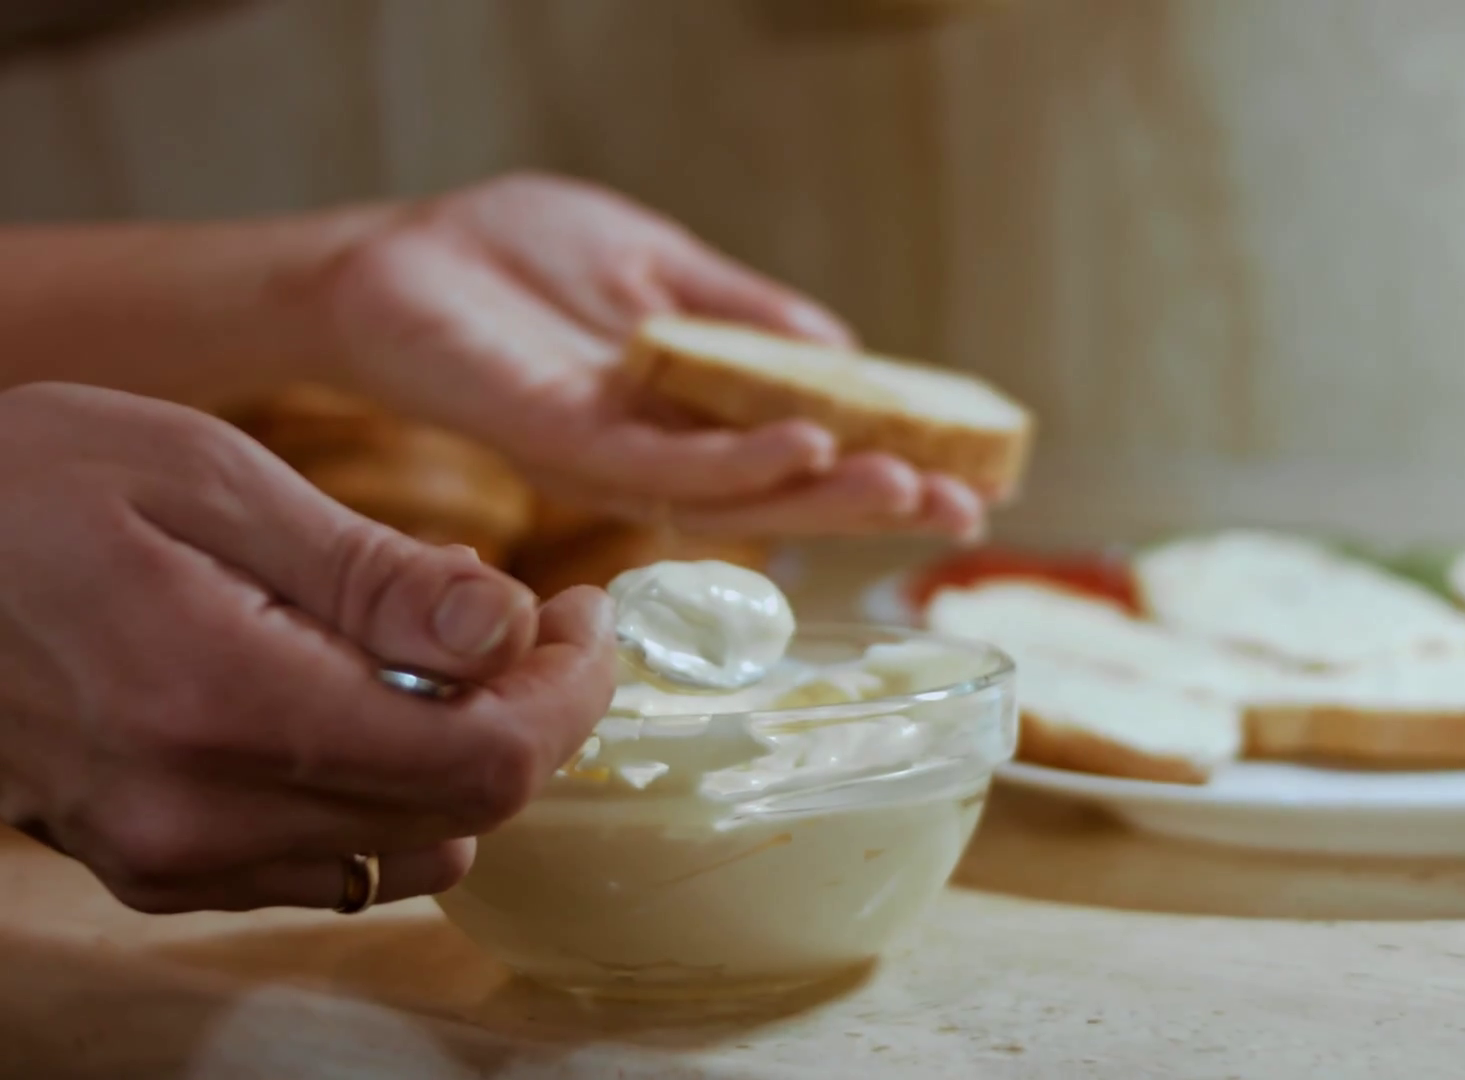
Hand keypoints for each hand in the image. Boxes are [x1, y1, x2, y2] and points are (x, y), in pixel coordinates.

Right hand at [0, 383, 615, 912]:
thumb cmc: (27, 487)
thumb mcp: (207, 478)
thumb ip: (371, 571)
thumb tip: (513, 629)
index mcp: (224, 703)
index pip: (485, 762)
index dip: (570, 692)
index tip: (584, 614)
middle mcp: (201, 813)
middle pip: (466, 813)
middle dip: (533, 714)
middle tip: (535, 621)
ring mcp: (175, 857)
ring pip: (413, 847)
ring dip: (466, 754)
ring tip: (438, 651)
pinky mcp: (158, 871)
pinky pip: (337, 865)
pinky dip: (391, 794)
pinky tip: (365, 703)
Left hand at [306, 173, 985, 539]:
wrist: (388, 259)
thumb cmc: (512, 256)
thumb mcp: (660, 272)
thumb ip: (745, 316)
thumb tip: (844, 352)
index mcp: (685, 416)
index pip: (798, 458)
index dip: (881, 472)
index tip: (967, 485)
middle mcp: (654, 454)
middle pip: (780, 496)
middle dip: (872, 504)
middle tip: (961, 509)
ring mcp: (607, 455)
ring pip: (732, 496)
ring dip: (824, 495)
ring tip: (907, 487)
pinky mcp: (557, 438)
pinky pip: (659, 463)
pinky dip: (738, 462)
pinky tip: (808, 445)